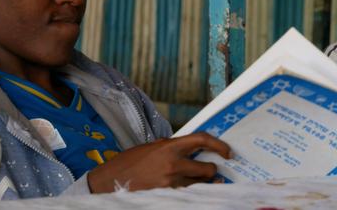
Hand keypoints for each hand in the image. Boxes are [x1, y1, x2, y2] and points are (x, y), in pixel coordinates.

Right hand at [87, 132, 230, 192]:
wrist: (108, 182)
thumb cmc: (127, 163)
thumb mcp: (150, 148)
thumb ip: (169, 147)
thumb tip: (187, 148)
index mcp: (169, 147)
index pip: (202, 139)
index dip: (219, 144)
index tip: (228, 152)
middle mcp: (173, 164)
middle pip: (207, 169)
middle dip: (212, 171)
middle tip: (212, 171)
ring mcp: (171, 183)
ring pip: (199, 185)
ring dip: (203, 184)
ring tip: (203, 183)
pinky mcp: (167, 196)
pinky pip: (187, 195)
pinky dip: (191, 193)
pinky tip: (189, 192)